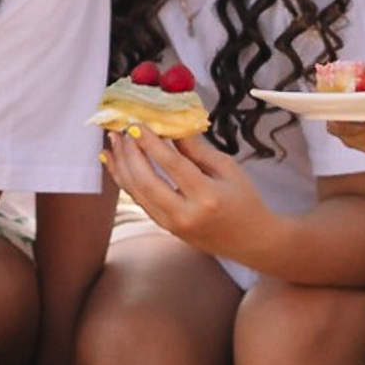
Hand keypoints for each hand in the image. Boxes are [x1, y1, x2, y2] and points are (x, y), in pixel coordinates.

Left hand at [104, 129, 266, 263]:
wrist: (251, 240)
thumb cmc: (244, 200)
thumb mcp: (227, 168)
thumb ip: (196, 149)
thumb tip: (171, 126)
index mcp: (207, 196)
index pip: (172, 165)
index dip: (151, 143)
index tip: (138, 124)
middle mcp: (186, 214)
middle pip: (147, 181)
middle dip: (130, 153)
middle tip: (122, 130)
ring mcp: (172, 224)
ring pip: (136, 193)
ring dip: (121, 165)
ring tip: (113, 141)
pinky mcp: (164, 227)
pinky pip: (138, 200)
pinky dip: (124, 179)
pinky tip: (116, 162)